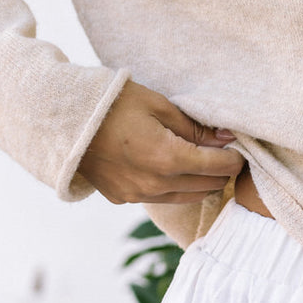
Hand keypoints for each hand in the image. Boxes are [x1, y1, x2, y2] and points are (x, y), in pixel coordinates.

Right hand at [78, 79, 243, 204]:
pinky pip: (162, 197)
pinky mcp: (123, 198)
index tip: (239, 147)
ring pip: (187, 196)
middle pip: (207, 186)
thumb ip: (194, 127)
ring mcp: (138, 195)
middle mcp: (155, 184)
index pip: (219, 167)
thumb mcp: (158, 106)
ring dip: (201, 182)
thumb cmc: (113, 103)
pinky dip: (176, 186)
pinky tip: (174, 168)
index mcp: (168, 158)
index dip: (235, 158)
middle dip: (221, 171)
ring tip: (203, 161)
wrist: (64, 119)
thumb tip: (226, 138)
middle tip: (224, 152)